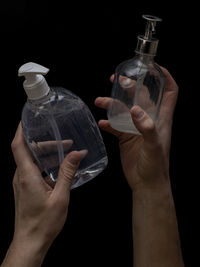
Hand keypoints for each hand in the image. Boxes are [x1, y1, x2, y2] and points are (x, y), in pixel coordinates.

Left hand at [2, 122, 86, 266]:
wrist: (30, 242)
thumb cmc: (43, 223)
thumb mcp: (60, 196)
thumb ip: (68, 172)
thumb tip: (77, 154)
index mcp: (26, 175)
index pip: (18, 145)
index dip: (21, 129)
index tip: (27, 118)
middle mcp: (21, 176)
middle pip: (28, 150)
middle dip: (45, 142)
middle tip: (64, 139)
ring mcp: (22, 182)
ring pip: (32, 160)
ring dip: (47, 154)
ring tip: (66, 152)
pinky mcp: (26, 188)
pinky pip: (34, 169)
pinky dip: (45, 164)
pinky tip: (59, 167)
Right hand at [95, 67, 177, 190]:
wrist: (145, 183)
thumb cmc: (155, 165)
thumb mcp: (154, 146)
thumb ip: (146, 127)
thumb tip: (135, 110)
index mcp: (161, 118)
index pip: (169, 92)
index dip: (165, 78)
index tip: (154, 67)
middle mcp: (148, 119)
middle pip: (141, 96)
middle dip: (130, 85)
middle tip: (116, 79)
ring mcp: (136, 127)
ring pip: (123, 110)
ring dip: (112, 104)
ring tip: (99, 101)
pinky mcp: (125, 137)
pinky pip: (114, 125)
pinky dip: (108, 122)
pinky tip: (102, 123)